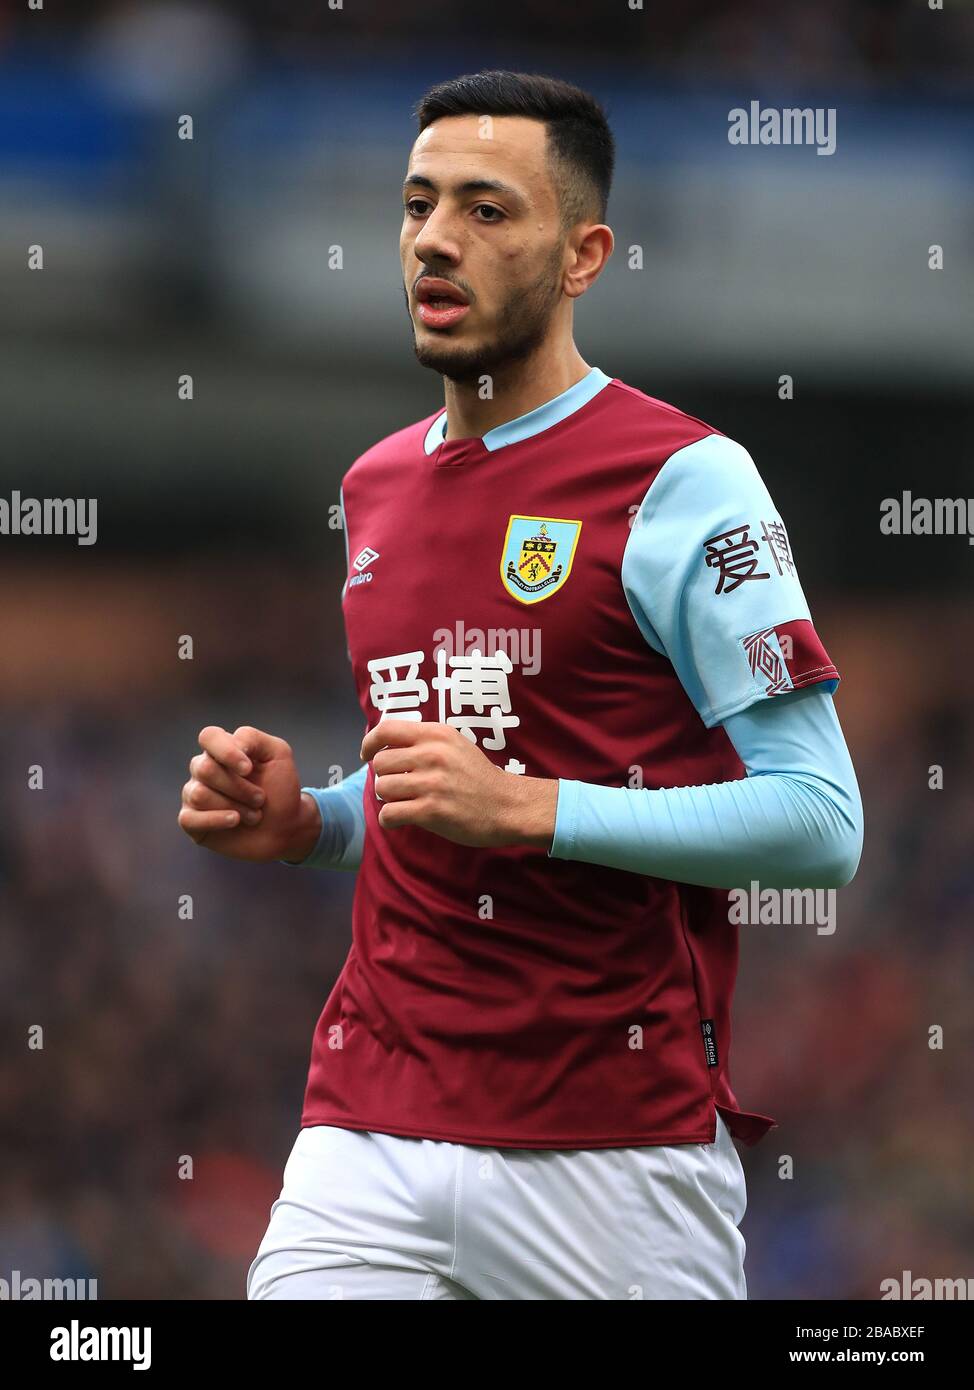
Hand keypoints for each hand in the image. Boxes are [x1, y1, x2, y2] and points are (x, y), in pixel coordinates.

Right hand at [178, 724, 319, 862]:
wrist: (285, 826)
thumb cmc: (279, 788)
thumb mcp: (278, 754)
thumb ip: (252, 738)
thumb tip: (231, 743)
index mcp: (221, 749)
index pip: (209, 737)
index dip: (227, 752)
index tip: (249, 769)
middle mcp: (202, 769)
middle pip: (205, 769)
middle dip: (240, 787)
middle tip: (261, 799)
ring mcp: (193, 794)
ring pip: (199, 795)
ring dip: (235, 806)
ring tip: (254, 814)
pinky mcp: (191, 821)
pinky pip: (189, 819)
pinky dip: (215, 820)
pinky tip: (235, 820)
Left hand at [360, 719, 556, 849]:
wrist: (507, 806)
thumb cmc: (478, 777)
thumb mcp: (456, 744)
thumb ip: (425, 740)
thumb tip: (385, 745)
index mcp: (436, 735)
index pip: (386, 729)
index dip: (369, 743)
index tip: (367, 755)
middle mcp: (432, 755)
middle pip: (380, 763)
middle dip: (384, 777)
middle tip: (399, 786)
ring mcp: (431, 783)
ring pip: (382, 788)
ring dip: (388, 798)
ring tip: (404, 801)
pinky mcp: (431, 811)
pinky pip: (389, 814)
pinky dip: (389, 819)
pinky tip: (400, 819)